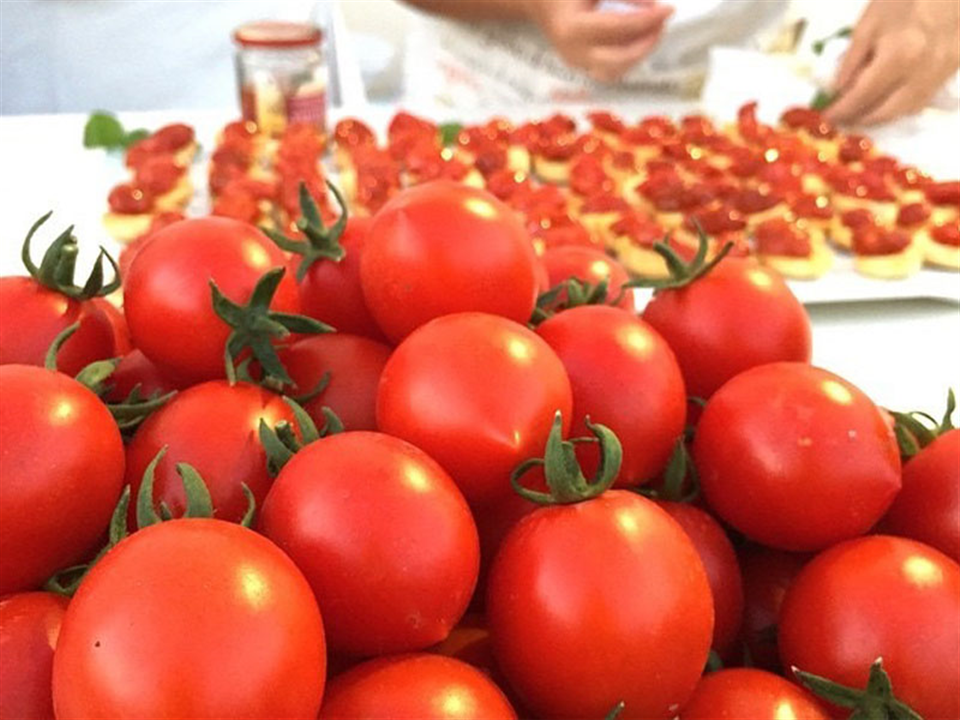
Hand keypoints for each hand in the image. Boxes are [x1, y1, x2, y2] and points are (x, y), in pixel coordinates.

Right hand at [524, 0, 673, 83]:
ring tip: (653, 30)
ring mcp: (577, 64)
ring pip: (617, 71)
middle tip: (662, 22)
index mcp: (573, 28)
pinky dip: (630, 58)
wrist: (540, 3)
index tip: (669, 10)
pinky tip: (639, 40)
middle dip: (647, 43)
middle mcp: (574, 52)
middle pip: (619, 60)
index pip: (619, 28)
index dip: (648, 20)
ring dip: (640, 53)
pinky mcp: (582, 68)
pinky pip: (611, 71)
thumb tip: (652, 7)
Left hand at [827, 0, 959, 125]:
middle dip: (859, 120)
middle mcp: (921, 73)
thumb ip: (850, 61)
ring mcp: (940, 74)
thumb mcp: (869, 25)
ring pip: (906, 111)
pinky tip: (887, 101)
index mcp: (898, 57)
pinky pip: (923, 99)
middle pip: (885, 112)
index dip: (841, 111)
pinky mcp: (951, 71)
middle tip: (842, 119)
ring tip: (860, 114)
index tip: (827, 117)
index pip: (862, 96)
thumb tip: (837, 91)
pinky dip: (901, 107)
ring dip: (881, 118)